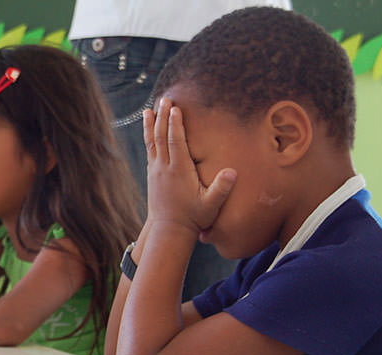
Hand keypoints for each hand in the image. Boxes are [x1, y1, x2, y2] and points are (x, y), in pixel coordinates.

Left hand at [143, 98, 236, 234]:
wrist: (169, 229)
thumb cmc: (194, 217)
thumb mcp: (211, 205)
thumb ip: (222, 188)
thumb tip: (233, 172)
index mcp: (179, 171)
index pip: (176, 142)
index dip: (175, 124)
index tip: (175, 108)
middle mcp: (164, 168)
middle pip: (162, 137)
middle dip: (163, 117)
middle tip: (165, 99)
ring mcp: (156, 170)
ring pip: (153, 142)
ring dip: (152, 124)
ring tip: (150, 109)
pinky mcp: (152, 174)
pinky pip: (150, 150)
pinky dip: (149, 136)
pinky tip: (149, 129)